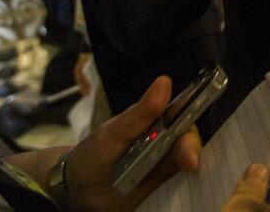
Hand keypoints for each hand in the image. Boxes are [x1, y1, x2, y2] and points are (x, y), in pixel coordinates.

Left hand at [61, 75, 200, 210]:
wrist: (77, 189)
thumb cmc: (94, 152)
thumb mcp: (116, 131)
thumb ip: (141, 112)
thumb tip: (165, 81)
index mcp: (155, 120)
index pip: (182, 113)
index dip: (193, 118)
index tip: (191, 129)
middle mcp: (164, 139)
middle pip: (188, 139)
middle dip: (191, 148)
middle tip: (190, 161)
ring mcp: (163, 164)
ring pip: (186, 160)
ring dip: (190, 163)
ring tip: (188, 169)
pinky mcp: (161, 186)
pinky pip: (180, 182)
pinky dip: (187, 181)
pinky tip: (189, 182)